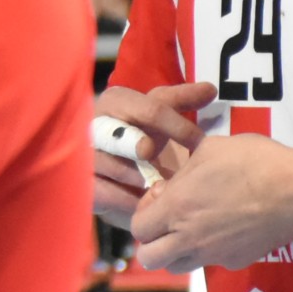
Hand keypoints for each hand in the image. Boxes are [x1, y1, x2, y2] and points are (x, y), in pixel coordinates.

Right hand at [90, 80, 210, 230]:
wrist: (116, 172)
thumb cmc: (141, 137)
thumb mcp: (161, 118)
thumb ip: (180, 102)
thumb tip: (209, 89)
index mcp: (117, 101)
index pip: (150, 106)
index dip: (175, 124)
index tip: (197, 142)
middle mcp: (95, 123)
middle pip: (117, 130)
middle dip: (133, 140)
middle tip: (149, 151)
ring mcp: (85, 153)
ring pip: (104, 160)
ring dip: (131, 174)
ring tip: (154, 187)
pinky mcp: (83, 181)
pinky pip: (100, 188)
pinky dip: (122, 197)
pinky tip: (141, 202)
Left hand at [127, 130, 292, 273]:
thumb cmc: (254, 162)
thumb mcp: (209, 149)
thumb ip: (183, 170)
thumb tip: (173, 183)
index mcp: (176, 208)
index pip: (138, 229)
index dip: (143, 214)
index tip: (161, 199)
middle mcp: (189, 237)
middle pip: (150, 258)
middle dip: (152, 242)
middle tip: (168, 222)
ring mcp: (214, 254)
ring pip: (177, 266)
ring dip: (176, 251)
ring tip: (193, 229)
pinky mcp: (237, 261)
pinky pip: (212, 263)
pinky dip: (210, 252)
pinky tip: (226, 230)